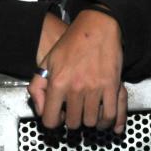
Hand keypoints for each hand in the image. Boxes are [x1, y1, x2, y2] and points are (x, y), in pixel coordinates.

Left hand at [27, 9, 126, 133]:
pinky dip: (108, 122)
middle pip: (73, 123)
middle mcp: (76, 88)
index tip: (58, 116)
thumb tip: (40, 111)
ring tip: (88, 114)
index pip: (50, 120)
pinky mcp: (112, 86)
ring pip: (91, 122)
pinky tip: (104, 120)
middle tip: (75, 113)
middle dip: (73, 121)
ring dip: (90, 122)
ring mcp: (95, 88)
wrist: (97, 26)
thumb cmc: (72, 42)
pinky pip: (110, 114)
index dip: (53, 122)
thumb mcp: (46, 62)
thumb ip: (37, 88)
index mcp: (58, 83)